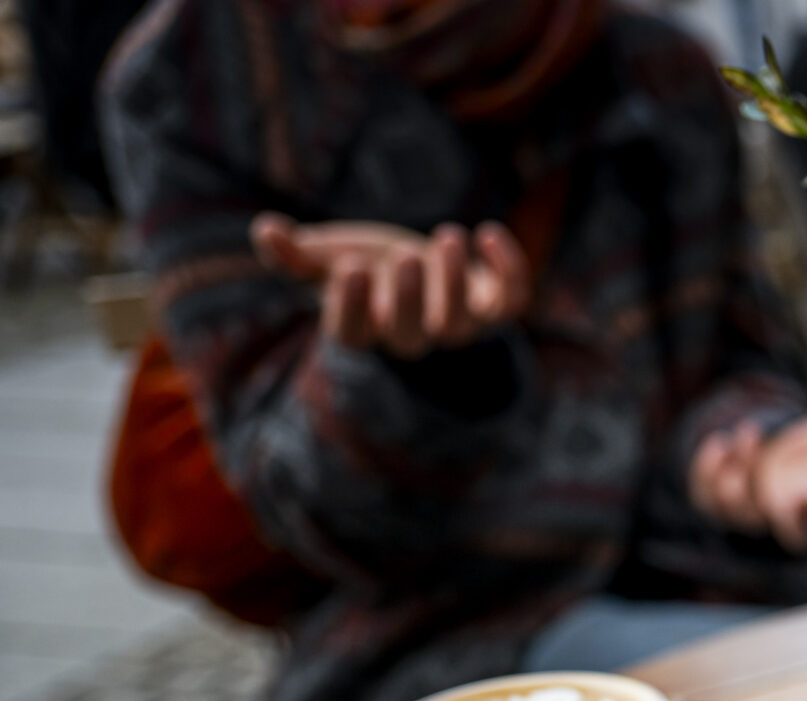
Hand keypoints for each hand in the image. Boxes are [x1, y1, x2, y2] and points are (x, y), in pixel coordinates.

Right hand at [251, 214, 532, 357]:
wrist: (425, 276)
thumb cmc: (370, 269)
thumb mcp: (329, 258)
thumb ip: (295, 253)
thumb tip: (265, 229)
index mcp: (366, 325)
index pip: (353, 334)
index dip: (351, 308)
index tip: (349, 269)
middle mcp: (411, 333)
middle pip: (410, 337)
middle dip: (409, 299)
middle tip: (404, 255)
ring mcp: (456, 324)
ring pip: (461, 324)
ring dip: (455, 282)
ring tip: (448, 236)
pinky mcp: (494, 306)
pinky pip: (512, 302)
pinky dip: (510, 271)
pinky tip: (490, 233)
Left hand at [687, 391, 806, 552]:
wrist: (753, 473)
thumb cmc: (799, 462)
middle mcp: (784, 514)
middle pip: (793, 535)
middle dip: (795, 520)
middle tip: (797, 497)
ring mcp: (748, 512)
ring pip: (742, 510)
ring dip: (744, 472)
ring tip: (750, 431)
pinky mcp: (714, 502)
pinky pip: (707, 497)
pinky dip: (710, 470)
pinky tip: (720, 442)